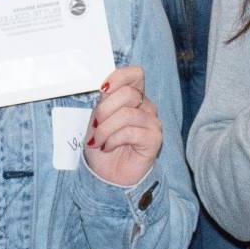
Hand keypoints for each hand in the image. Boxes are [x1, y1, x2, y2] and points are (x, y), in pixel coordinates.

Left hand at [78, 64, 159, 186]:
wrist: (106, 174)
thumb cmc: (102, 146)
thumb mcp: (97, 118)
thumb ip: (104, 100)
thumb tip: (105, 87)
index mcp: (133, 98)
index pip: (135, 74)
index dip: (119, 77)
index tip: (102, 91)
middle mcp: (145, 107)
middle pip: (128, 93)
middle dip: (104, 111)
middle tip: (95, 127)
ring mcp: (152, 123)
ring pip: (127, 114)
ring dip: (105, 129)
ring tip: (99, 142)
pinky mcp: (154, 139)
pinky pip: (131, 132)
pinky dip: (113, 140)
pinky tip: (109, 147)